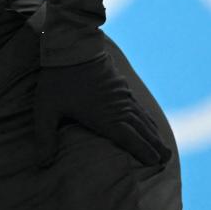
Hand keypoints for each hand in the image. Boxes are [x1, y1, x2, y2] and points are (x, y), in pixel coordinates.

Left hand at [33, 52, 171, 167]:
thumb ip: (45, 137)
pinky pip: (138, 105)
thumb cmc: (58, 79)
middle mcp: (119, 107)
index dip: (143, 152)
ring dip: (154, 133)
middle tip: (167, 160)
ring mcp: (122, 95)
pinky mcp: (120, 85)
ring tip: (163, 146)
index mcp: (105, 117)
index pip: (130, 139)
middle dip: (155, 146)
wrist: (71, 45)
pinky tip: (149, 120)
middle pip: (142, 130)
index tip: (155, 164)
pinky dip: (147, 117)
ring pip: (143, 117)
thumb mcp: (46, 109)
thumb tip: (43, 164)